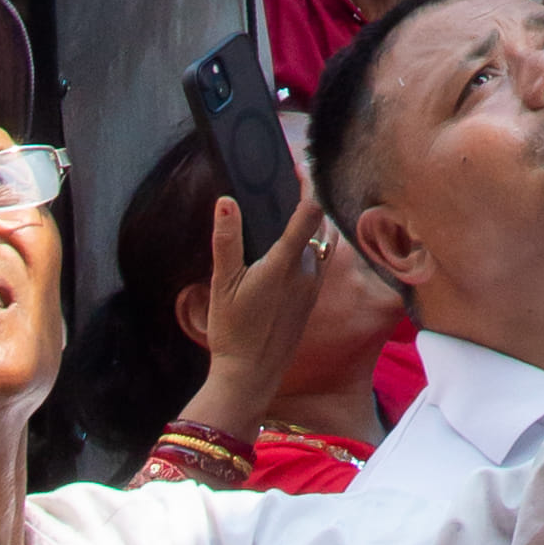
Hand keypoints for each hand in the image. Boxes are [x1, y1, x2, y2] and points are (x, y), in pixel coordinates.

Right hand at [188, 180, 331, 435]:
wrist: (250, 377)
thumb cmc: (233, 332)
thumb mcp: (222, 284)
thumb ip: (226, 241)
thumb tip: (225, 201)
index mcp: (285, 264)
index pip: (309, 212)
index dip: (306, 185)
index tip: (297, 167)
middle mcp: (306, 272)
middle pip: (318, 225)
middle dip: (308, 202)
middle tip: (291, 183)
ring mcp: (312, 288)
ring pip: (321, 244)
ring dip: (311, 225)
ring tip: (291, 211)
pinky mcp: (311, 301)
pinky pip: (318, 263)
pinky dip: (310, 247)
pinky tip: (289, 249)